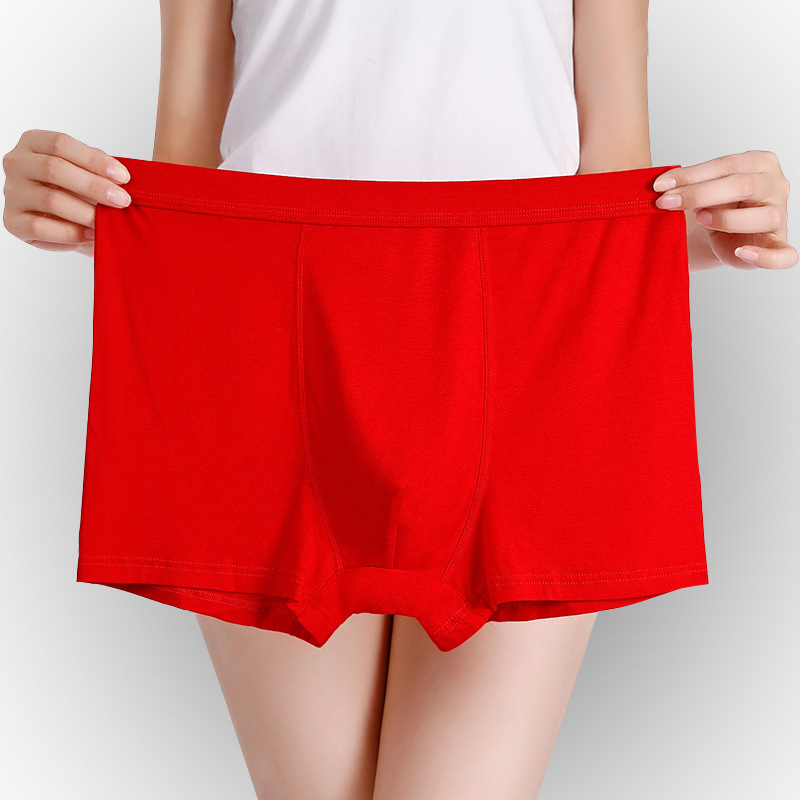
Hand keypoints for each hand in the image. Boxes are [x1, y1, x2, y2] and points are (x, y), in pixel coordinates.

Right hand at [2, 130, 130, 256]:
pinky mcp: (13, 221)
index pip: (61, 144)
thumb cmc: (79, 191)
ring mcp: (12, 192)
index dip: (94, 160)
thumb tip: (118, 178)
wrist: (69, 222)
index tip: (123, 177)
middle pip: (53, 168)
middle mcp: (16, 164)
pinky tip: (91, 234)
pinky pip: (40, 227)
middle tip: (122, 200)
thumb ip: (99, 169)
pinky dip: (70, 233)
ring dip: (85, 212)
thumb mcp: (89, 172)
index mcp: (33, 142)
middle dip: (94, 186)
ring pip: (50, 199)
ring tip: (108, 221)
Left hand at [652, 150, 796, 270]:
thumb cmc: (715, 206)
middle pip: (743, 185)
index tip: (660, 185)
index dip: (691, 175)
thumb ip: (689, 185)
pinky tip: (741, 253)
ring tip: (701, 219)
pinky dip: (764, 257)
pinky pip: (783, 256)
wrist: (721, 234)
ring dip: (728, 219)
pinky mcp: (778, 245)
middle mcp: (775, 186)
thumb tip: (661, 186)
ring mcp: (780, 216)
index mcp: (759, 163)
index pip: (726, 165)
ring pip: (765, 217)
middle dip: (699, 194)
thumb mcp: (702, 190)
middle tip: (667, 203)